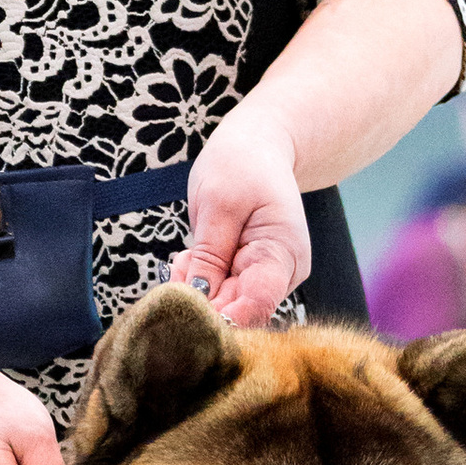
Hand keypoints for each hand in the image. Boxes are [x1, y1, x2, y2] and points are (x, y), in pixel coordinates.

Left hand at [174, 104, 311, 327]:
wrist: (258, 148)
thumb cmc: (242, 165)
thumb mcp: (218, 204)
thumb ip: (209, 257)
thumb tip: (196, 303)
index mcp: (283, 254)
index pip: (255, 306)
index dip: (219, 316)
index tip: (184, 304)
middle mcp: (283, 275)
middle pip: (239, 311)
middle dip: (201, 298)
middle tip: (182, 263)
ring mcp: (268, 278)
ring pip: (226, 305)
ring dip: (197, 289)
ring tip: (189, 254)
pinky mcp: (251, 277)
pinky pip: (220, 293)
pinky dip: (199, 281)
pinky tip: (194, 257)